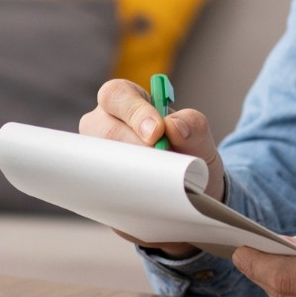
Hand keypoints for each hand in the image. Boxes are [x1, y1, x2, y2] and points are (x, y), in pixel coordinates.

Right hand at [78, 78, 226, 257]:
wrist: (188, 193)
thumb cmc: (188, 153)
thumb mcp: (200, 139)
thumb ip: (193, 126)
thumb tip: (174, 126)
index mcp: (126, 101)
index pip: (117, 95)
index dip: (133, 111)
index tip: (156, 132)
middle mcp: (103, 125)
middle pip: (99, 127)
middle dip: (130, 144)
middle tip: (158, 161)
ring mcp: (96, 156)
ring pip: (96, 160)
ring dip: (126, 172)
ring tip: (157, 183)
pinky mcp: (98, 187)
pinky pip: (101, 191)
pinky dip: (125, 196)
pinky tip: (147, 201)